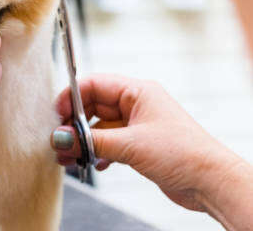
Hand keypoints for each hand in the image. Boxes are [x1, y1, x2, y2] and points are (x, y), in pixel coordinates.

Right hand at [51, 74, 243, 212]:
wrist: (210, 182)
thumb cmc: (182, 153)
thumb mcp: (130, 144)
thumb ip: (92, 140)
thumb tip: (62, 138)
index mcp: (137, 91)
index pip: (95, 84)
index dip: (72, 96)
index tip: (57, 113)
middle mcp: (135, 104)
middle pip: (94, 106)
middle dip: (75, 123)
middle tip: (60, 140)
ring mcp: (136, 124)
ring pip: (99, 126)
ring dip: (84, 141)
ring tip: (68, 157)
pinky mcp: (138, 143)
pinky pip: (109, 141)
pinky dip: (98, 151)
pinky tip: (93, 164)